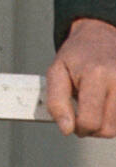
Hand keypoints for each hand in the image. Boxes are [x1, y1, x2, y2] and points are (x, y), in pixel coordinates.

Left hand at [46, 17, 115, 136]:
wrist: (100, 36)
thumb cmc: (77, 55)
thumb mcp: (56, 71)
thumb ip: (56, 102)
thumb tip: (66, 129)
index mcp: (95, 75)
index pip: (90, 121)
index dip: (77, 127)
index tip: (73, 119)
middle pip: (107, 129)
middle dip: (91, 128)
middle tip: (83, 111)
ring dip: (105, 125)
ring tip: (96, 105)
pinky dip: (115, 119)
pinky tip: (107, 105)